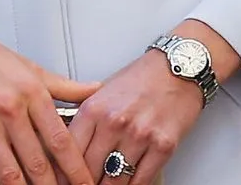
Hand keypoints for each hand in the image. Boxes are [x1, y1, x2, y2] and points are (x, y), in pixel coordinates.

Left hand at [68, 51, 203, 184]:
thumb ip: (86, 120)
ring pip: (115, 181)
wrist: (179, 67)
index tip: (62, 181)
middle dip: (84, 183)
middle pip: (89, 170)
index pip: (70, 151)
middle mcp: (115, 122)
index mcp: (94, 108)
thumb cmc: (142, 79)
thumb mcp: (103, 93)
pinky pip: (141, 180)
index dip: (64, 172)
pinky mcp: (162, 146)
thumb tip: (70, 149)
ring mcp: (139, 136)